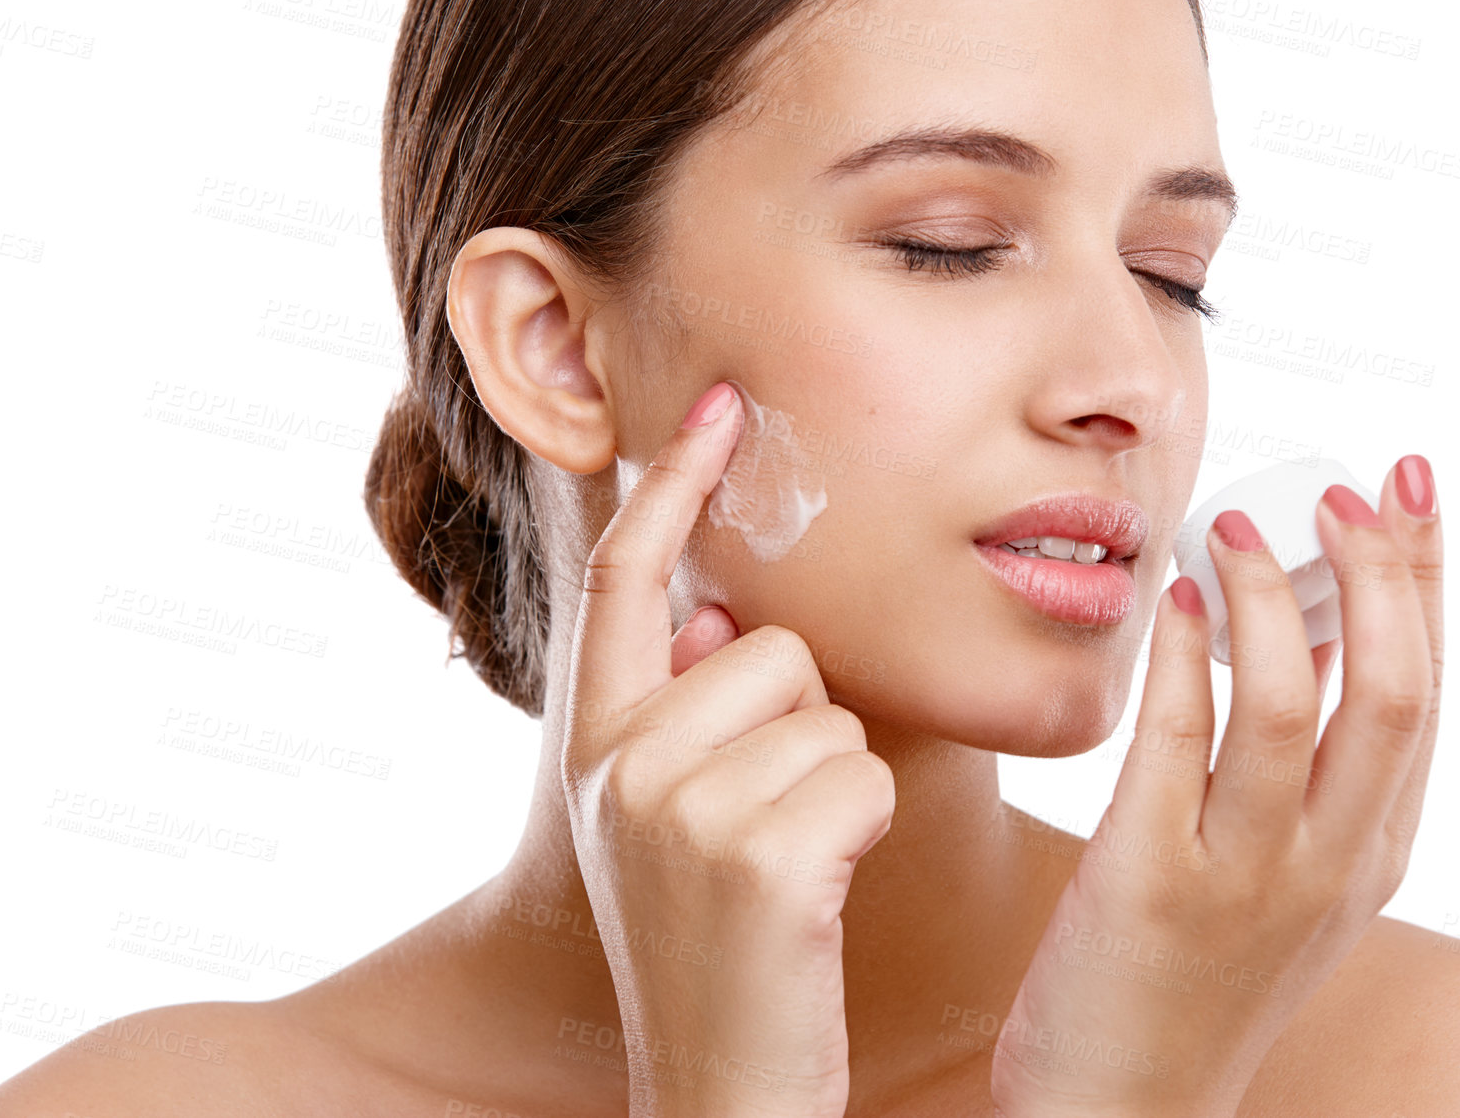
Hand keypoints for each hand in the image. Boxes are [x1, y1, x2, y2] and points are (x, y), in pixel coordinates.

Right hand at [561, 380, 895, 1117]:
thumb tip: (716, 625)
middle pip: (767, 645)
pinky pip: (864, 771)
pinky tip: (821, 894)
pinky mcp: (755, 850)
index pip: (623, 580)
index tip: (721, 409)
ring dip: (837, 782)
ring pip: (827, 709)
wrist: (719, 1091)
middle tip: (771, 828)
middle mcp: (617, 762)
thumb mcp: (667, 824)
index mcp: (592, 744)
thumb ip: (681, 715)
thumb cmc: (718, 947)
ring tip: (793, 867)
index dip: (672, 486)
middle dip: (801, 722)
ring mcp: (676, 805)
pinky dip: (867, 825)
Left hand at [989, 458, 1442, 1116]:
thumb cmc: (1191, 982)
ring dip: (1269, 598)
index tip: (1409, 489)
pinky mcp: (1150, 883)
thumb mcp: (1285, 886)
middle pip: (1387, 690)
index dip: (1424, 581)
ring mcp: (1245, 877)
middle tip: (1340, 487)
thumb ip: (1302, 783)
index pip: (1422, 694)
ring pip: (1291, 706)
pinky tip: (1171, 602)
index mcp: (1371, 856)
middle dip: (1377, 572)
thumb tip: (1294, 642)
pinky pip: (1177, 742)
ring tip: (1235, 527)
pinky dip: (1183, 656)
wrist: (1123, 1109)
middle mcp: (1329, 866)